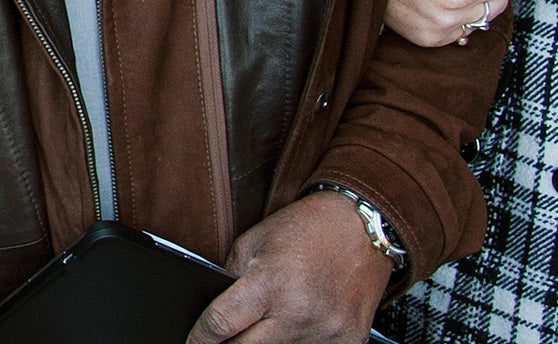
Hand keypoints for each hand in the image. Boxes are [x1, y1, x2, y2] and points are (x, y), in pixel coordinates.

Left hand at [187, 191, 392, 342]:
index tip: (194, 342)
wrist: (364, 226)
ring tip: (275, 316)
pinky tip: (301, 321)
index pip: (220, 325)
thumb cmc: (310, 227)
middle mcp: (297, 312)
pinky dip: (299, 342)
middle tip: (227, 337)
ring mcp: (324, 331)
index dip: (199, 338)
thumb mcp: (256, 239)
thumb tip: (213, 313)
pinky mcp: (348, 341)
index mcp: (269, 282)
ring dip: (267, 342)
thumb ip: (232, 276)